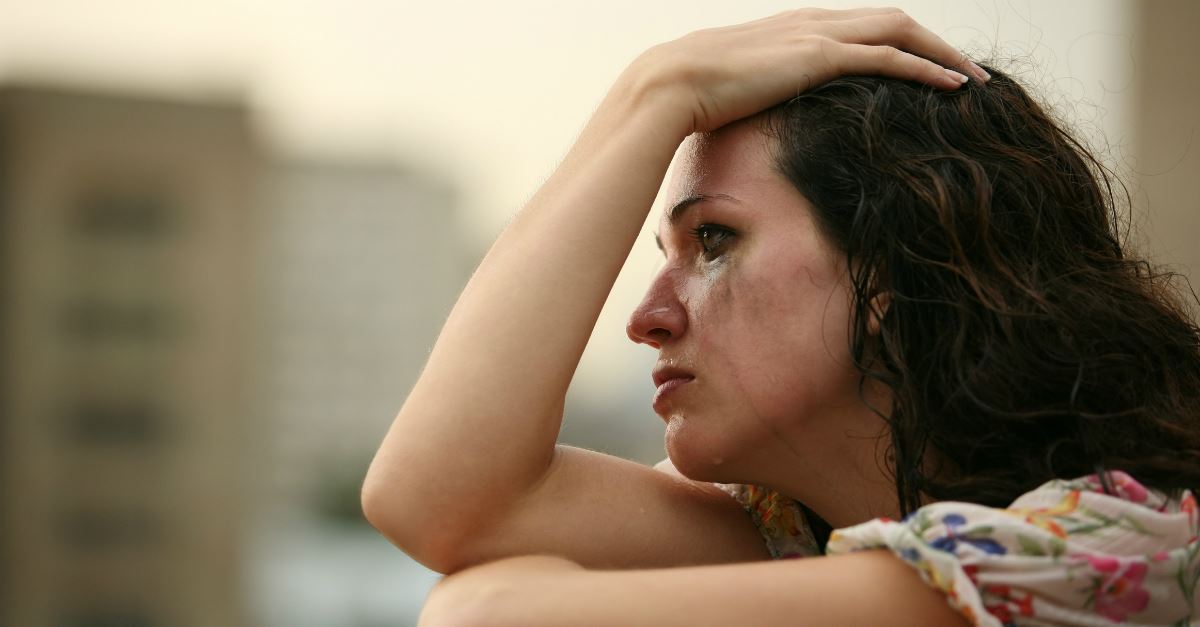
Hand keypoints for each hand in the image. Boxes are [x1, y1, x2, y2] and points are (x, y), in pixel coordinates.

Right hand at [628, 8, 985, 133]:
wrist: (666, 84)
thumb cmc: (685, 97)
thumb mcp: (727, 93)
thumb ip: (748, 98)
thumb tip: (744, 126)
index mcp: (791, 29)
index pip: (858, 26)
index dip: (897, 44)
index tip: (922, 67)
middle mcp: (811, 21)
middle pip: (890, 20)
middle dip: (934, 43)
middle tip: (966, 71)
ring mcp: (817, 35)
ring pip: (900, 31)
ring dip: (943, 52)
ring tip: (975, 79)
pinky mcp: (820, 57)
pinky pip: (889, 57)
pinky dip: (927, 68)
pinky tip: (953, 86)